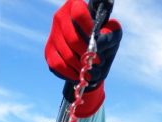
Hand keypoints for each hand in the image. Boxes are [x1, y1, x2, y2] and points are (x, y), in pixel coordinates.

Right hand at [45, 0, 121, 116]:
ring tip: (90, 71)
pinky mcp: (48, 51)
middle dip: (87, 54)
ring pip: (66, 54)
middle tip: (96, 62)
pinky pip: (57, 65)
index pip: (79, 14)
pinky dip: (70, 73)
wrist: (91, 55)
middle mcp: (61, 17)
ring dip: (81, 67)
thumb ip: (111, 35)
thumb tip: (98, 42)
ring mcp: (53, 34)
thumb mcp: (112, 36)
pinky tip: (78, 75)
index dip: (88, 29)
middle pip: (73, 39)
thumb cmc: (103, 41)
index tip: (96, 41)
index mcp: (76, 6)